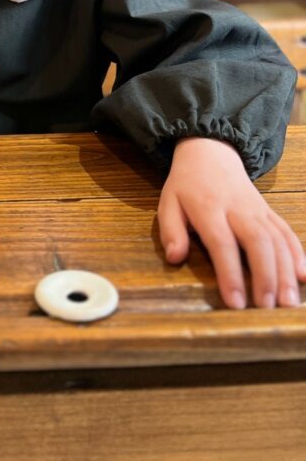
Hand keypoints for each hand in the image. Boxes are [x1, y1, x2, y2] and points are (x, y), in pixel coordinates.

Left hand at [158, 137, 305, 308]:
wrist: (210, 152)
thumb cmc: (187, 184)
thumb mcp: (168, 203)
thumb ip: (171, 231)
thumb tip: (174, 258)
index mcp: (208, 208)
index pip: (222, 243)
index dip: (230, 274)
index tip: (236, 302)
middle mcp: (238, 209)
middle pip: (257, 242)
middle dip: (265, 276)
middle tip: (268, 307)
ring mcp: (258, 209)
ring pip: (277, 239)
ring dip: (285, 271)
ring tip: (289, 302)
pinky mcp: (269, 211)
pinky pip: (287, 231)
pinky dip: (298, 253)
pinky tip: (303, 276)